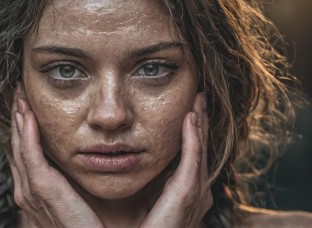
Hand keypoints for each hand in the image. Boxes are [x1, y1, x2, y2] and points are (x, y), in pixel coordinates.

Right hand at [8, 81, 103, 227]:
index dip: (22, 127)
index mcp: (33, 190)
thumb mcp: (72, 198)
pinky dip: (29, 134)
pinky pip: (31, 155)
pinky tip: (29, 115)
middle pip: (17, 145)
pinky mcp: (43, 189)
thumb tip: (78, 158)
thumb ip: (69, 180)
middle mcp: (26, 189)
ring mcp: (31, 190)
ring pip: (20, 146)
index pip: (24, 152)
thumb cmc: (83, 225)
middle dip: (17, 117)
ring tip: (20, 96)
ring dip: (20, 119)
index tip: (26, 105)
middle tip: (18, 92)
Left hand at [140, 93, 212, 227]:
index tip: (187, 111)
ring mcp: (192, 194)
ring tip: (198, 101)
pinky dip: (193, 138)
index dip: (190, 134)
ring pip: (199, 150)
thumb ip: (142, 184)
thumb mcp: (142, 203)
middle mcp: (192, 193)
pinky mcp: (186, 195)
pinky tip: (190, 118)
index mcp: (180, 195)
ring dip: (199, 125)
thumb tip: (121, 162)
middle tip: (198, 98)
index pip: (189, 157)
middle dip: (199, 123)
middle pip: (198, 150)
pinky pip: (192, 160)